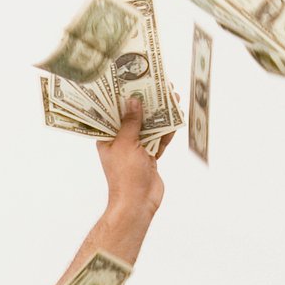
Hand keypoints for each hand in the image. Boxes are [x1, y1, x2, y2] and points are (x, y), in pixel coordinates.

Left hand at [98, 91, 173, 218]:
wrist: (138, 203)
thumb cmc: (125, 176)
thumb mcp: (126, 144)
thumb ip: (131, 123)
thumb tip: (133, 101)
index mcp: (107, 138)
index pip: (113, 113)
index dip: (122, 97)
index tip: (131, 81)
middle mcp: (121, 142)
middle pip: (134, 117)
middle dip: (146, 103)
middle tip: (158, 85)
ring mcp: (136, 149)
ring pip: (150, 127)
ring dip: (161, 114)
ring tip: (172, 97)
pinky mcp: (150, 157)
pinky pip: (160, 139)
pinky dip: (168, 130)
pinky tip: (177, 117)